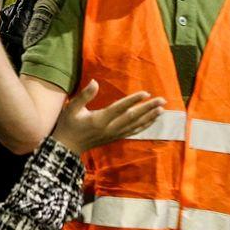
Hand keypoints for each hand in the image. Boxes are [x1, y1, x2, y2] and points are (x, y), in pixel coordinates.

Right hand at [50, 80, 164, 154]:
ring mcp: (113, 134)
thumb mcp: (71, 109)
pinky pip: (132, 132)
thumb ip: (84, 95)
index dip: (133, 100)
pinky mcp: (115, 138)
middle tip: (162, 100)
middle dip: (148, 108)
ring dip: (149, 117)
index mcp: (99, 119)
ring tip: (161, 109)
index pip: (120, 108)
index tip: (146, 93)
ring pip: (135, 125)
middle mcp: (109, 128)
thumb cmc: (68, 125)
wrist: (67, 147)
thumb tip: (94, 82)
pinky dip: (143, 126)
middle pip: (132, 117)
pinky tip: (151, 121)